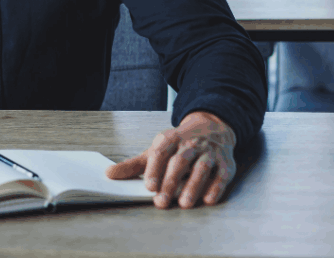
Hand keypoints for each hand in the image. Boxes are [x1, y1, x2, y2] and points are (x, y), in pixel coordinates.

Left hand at [105, 111, 236, 208]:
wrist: (210, 128)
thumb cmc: (178, 146)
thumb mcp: (155, 151)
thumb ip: (133, 165)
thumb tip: (109, 174)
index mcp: (170, 139)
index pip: (160, 153)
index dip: (154, 170)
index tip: (148, 187)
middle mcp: (190, 144)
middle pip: (179, 162)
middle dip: (170, 182)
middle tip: (161, 202)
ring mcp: (209, 153)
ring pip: (201, 168)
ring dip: (193, 186)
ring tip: (184, 204)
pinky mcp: (225, 163)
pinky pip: (221, 175)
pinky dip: (215, 187)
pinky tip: (208, 200)